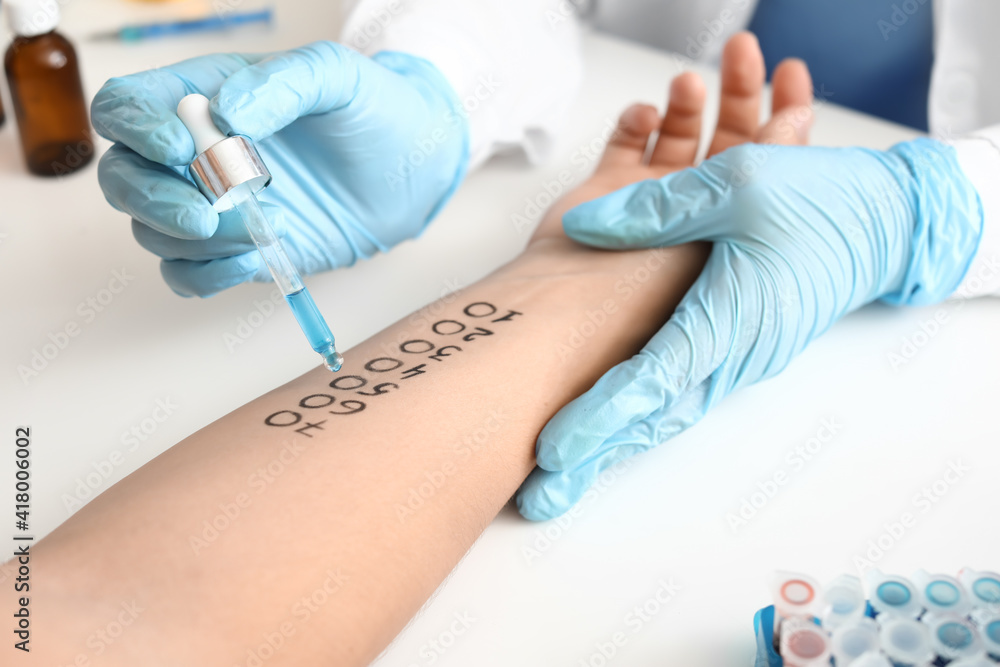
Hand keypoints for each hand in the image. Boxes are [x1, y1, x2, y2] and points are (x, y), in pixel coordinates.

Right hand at [93, 42, 468, 296]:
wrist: (415, 173)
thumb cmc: (375, 112)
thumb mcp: (339, 78)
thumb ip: (285, 82)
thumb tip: (227, 113)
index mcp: (203, 96)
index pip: (127, 107)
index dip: (135, 127)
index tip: (178, 146)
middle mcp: (196, 154)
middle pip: (124, 178)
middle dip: (154, 201)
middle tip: (207, 215)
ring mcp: (214, 206)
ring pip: (154, 233)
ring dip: (198, 241)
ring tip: (268, 228)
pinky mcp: (237, 249)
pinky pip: (188, 274)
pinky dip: (211, 275)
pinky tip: (260, 257)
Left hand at [516, 37, 982, 519]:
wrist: (882, 225)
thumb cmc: (818, 202)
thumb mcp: (737, 184)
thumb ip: (658, 209)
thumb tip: (583, 226)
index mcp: (731, 316)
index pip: (655, 378)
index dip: (602, 416)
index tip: (556, 450)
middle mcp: (734, 353)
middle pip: (654, 415)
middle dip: (597, 454)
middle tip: (543, 495)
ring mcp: (737, 359)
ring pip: (668, 411)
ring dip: (617, 443)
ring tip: (563, 475)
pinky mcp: (737, 352)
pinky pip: (683, 393)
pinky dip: (644, 415)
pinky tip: (610, 426)